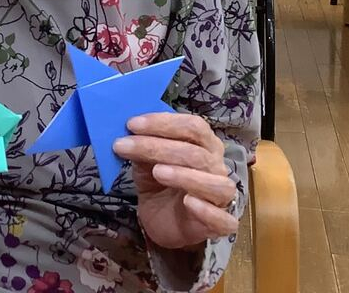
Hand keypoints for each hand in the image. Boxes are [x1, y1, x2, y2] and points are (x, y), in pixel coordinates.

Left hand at [113, 113, 236, 249]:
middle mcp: (217, 166)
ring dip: (185, 175)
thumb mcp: (145, 161)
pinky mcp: (220, 225)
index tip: (132, 124)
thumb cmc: (159, 183)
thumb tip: (129, 130)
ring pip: (215, 183)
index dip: (163, 123)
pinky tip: (188, 202)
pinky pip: (223, 219)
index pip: (193, 126)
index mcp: (205, 144)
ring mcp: (221, 197)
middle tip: (125, 145)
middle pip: (196, 153)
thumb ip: (143, 146)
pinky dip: (207, 210)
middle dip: (158, 147)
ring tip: (157, 171)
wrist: (161, 220)